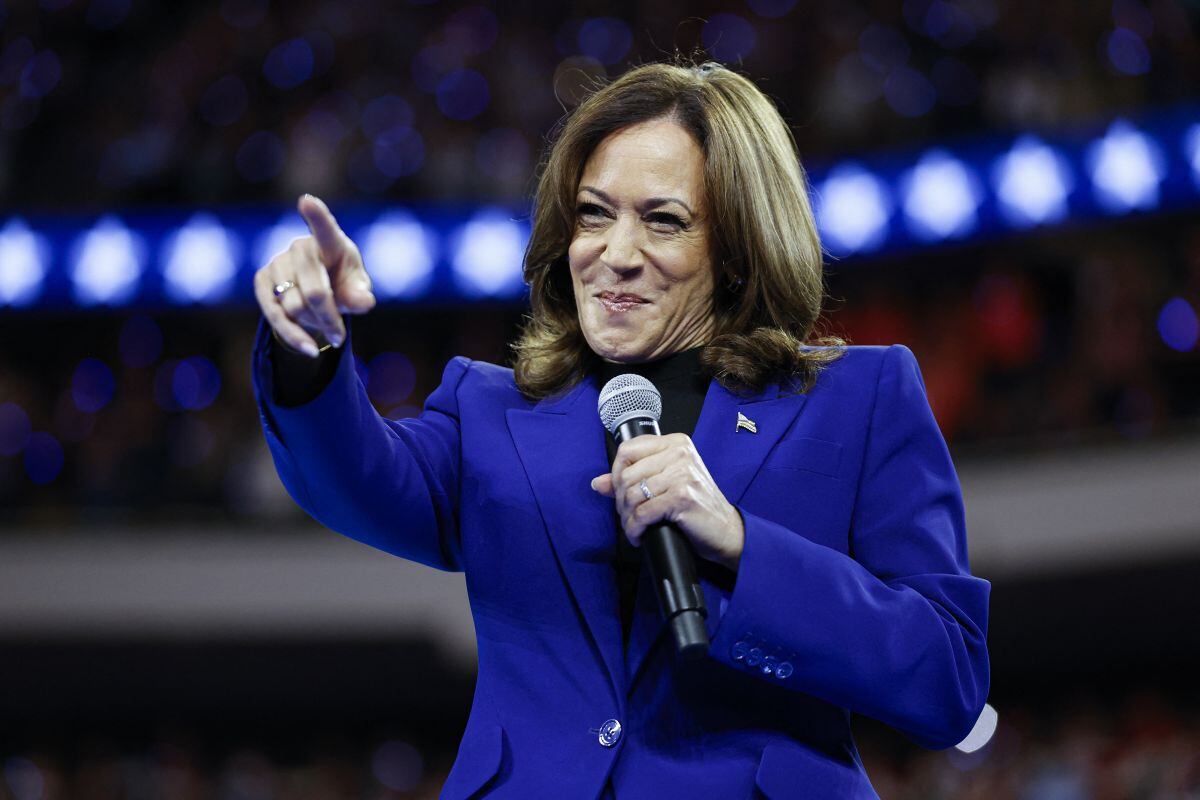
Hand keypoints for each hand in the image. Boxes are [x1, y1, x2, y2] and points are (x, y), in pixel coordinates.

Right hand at [253, 194, 375, 356]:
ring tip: (329, 332)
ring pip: (294, 306)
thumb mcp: (357, 289)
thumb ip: (360, 294)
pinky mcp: (262, 281)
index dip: (316, 215)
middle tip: (340, 339)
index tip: (307, 201)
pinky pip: (275, 315)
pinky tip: (310, 349)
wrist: (316, 292)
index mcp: (331, 242)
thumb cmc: (343, 283)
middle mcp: (301, 247)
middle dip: (329, 319)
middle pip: (314, 291)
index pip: (325, 228)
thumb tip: (364, 302)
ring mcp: (278, 262)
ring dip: (314, 326)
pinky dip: (295, 336)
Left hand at [591, 433, 744, 571]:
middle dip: (621, 501)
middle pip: (627, 474)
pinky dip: (636, 529)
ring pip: (632, 495)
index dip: (616, 473)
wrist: (725, 530)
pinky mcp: (682, 498)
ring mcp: (682, 474)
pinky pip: (642, 514)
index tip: (621, 491)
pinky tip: (640, 535)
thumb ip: (632, 479)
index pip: (627, 449)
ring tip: (635, 526)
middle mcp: (680, 454)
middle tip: (628, 516)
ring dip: (627, 518)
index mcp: (676, 443)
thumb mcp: (666, 484)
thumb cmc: (696, 506)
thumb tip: (598, 483)